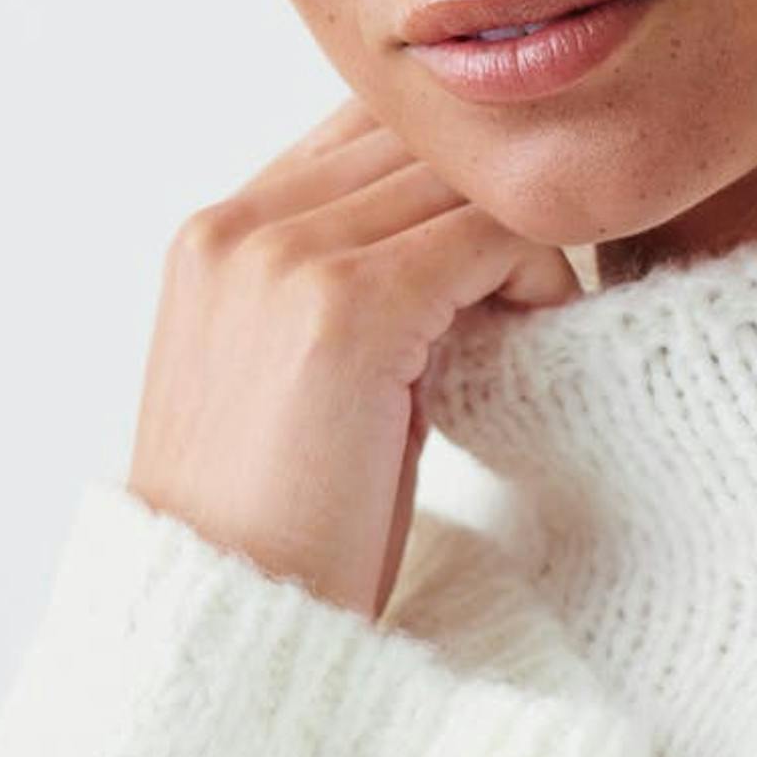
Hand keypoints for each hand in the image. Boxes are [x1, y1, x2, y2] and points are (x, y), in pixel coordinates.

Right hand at [125, 92, 580, 618]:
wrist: (231, 628)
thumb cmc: (285, 530)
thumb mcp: (301, 378)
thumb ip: (352, 284)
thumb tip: (466, 229)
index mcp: (214, 235)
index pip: (365, 128)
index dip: (451, 178)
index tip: (503, 257)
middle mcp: (237, 227)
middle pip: (418, 139)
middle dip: (493, 203)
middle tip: (542, 288)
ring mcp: (283, 261)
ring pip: (461, 178)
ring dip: (522, 238)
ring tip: (537, 320)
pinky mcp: (345, 309)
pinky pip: (488, 235)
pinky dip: (535, 273)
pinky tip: (539, 336)